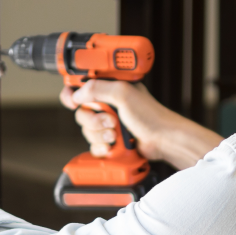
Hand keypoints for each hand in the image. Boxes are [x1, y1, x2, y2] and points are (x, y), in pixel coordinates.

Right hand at [57, 81, 175, 163]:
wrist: (163, 140)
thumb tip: (77, 94)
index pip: (82, 87)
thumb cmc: (151, 115)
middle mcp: (108, 104)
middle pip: (81, 112)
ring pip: (87, 130)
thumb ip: (98, 88)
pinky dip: (102, 147)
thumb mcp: (124, 94)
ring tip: (116, 134)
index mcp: (110, 88)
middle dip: (93, 120)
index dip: (72, 95)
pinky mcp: (111, 139)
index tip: (73, 103)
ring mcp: (109, 123)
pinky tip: (113, 145)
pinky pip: (94, 145)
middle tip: (110, 121)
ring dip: (100, 135)